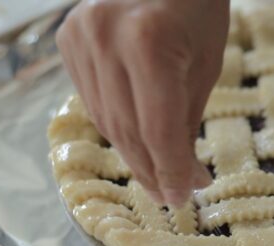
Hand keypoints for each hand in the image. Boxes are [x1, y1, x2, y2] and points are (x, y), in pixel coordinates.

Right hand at [56, 0, 227, 205]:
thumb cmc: (197, 8)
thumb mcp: (206, 65)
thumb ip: (187, 122)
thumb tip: (182, 180)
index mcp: (149, 41)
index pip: (157, 129)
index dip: (170, 171)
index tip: (183, 198)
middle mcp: (104, 37)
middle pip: (126, 131)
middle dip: (152, 170)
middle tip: (173, 195)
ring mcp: (79, 37)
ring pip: (105, 122)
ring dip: (133, 155)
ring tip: (158, 174)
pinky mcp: (66, 38)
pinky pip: (92, 99)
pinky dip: (115, 123)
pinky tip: (136, 137)